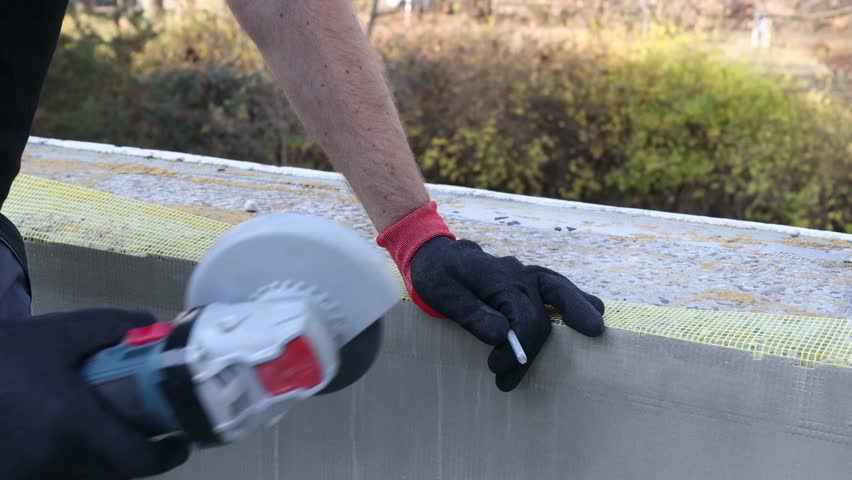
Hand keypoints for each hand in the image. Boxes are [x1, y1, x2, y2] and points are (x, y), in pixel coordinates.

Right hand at [0, 309, 189, 479]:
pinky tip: (76, 437)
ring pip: (89, 476)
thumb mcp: (60, 332)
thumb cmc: (5, 354)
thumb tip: (155, 328)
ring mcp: (31, 473)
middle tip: (154, 431)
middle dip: (139, 455)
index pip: (135, 460)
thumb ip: (112, 326)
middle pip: (115, 472)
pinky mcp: (16, 475)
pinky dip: (78, 461)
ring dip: (107, 459)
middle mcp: (53, 458)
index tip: (182, 441)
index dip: (166, 456)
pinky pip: (61, 474)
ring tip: (116, 430)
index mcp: (71, 424)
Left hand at [378, 201, 605, 390]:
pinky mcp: (529, 281)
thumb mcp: (444, 295)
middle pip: (544, 313)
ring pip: (562, 291)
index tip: (496, 370)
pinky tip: (590, 313)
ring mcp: (527, 275)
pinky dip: (574, 300)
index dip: (516, 351)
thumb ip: (472, 314)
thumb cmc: (437, 277)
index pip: (526, 320)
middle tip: (510, 377)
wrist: (434, 256)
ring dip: (578, 313)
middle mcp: (520, 274)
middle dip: (537, 347)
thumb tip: (503, 335)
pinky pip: (558, 288)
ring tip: (594, 331)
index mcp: (501, 279)